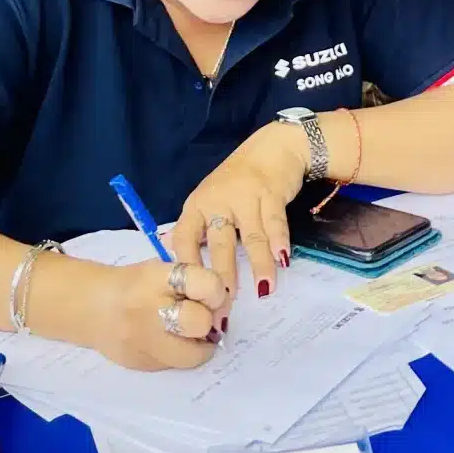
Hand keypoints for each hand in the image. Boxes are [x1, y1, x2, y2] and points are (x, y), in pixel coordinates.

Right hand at [55, 252, 229, 371]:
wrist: (90, 306)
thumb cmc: (135, 285)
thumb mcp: (161, 270)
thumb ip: (193, 283)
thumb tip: (224, 307)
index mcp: (155, 278)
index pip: (205, 284)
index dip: (216, 292)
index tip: (214, 296)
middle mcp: (148, 309)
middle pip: (200, 322)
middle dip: (208, 320)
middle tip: (204, 318)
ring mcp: (142, 341)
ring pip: (192, 354)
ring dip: (200, 345)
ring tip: (193, 335)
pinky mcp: (140, 363)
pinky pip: (176, 365)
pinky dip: (181, 355)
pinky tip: (172, 343)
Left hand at [171, 120, 305, 296]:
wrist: (275, 147)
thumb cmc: (239, 179)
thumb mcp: (210, 198)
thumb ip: (196, 227)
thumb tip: (170, 252)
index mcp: (197, 205)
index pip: (184, 238)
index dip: (187, 266)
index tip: (192, 295)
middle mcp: (218, 201)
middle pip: (220, 243)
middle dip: (224, 276)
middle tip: (227, 304)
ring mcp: (245, 196)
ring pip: (252, 236)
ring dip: (258, 265)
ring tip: (263, 291)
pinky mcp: (271, 193)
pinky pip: (275, 223)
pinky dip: (279, 243)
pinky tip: (283, 261)